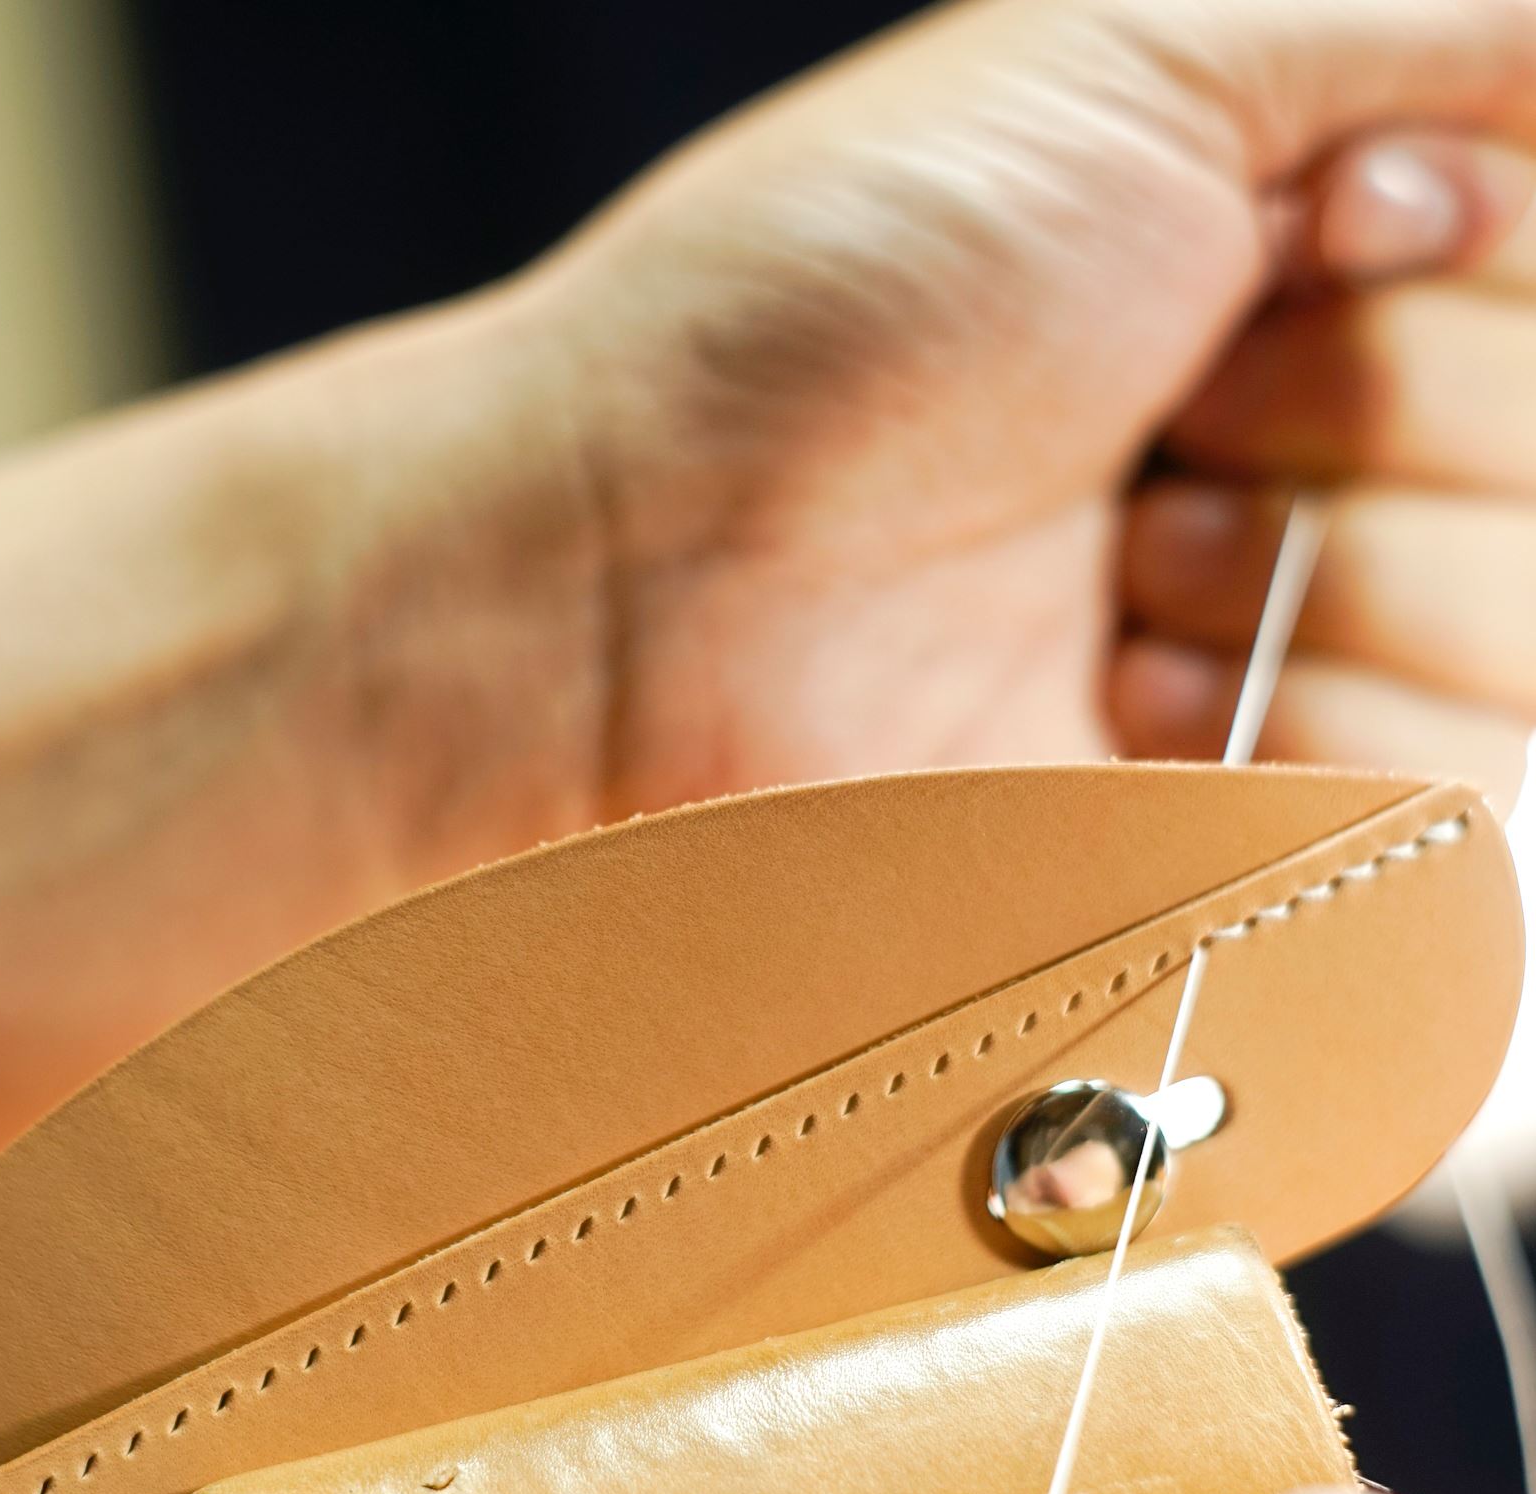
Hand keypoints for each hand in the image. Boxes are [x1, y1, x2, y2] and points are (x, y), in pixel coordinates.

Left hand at [458, 0, 1535, 828]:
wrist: (630, 567)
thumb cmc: (828, 299)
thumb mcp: (1126, 63)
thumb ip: (1420, 33)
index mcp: (1312, 268)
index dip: (1465, 255)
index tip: (1316, 235)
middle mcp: (1312, 464)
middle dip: (1375, 413)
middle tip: (1157, 424)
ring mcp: (1272, 660)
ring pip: (1518, 642)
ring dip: (1329, 579)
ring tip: (1118, 567)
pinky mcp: (1215, 830)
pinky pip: (1437, 810)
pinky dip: (1301, 739)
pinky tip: (1117, 694)